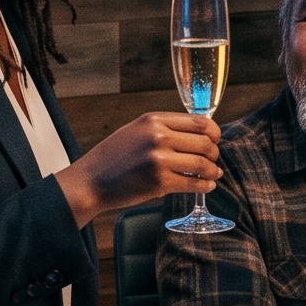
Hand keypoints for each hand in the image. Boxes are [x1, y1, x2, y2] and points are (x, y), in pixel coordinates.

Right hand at [59, 112, 220, 227]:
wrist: (90, 181)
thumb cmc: (113, 157)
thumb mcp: (136, 130)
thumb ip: (164, 128)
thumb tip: (197, 133)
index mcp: (154, 120)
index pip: (200, 122)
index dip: (214, 132)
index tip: (215, 140)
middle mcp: (158, 137)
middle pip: (205, 143)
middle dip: (214, 153)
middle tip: (213, 160)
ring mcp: (159, 160)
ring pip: (202, 164)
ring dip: (212, 170)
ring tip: (213, 173)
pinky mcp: (159, 183)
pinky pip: (193, 183)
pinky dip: (205, 185)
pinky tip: (207, 185)